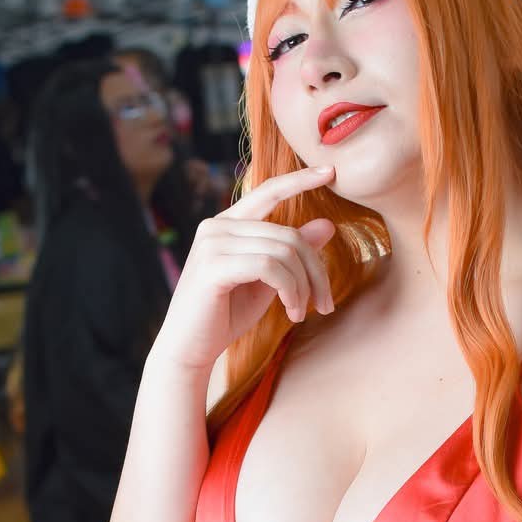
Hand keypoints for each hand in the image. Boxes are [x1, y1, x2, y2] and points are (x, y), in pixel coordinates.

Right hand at [154, 162, 338, 375]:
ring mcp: (212, 243)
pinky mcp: (213, 266)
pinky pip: (269, 267)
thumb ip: (291, 252)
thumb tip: (327, 224)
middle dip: (316, 271)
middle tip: (325, 304)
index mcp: (228, 224)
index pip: (268, 191)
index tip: (331, 171)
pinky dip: (290, 291)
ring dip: (303, 287)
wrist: (190, 350)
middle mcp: (217, 226)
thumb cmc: (226, 316)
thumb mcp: (268, 281)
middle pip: (289, 235)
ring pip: (284, 251)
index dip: (300, 180)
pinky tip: (291, 312)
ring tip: (301, 313)